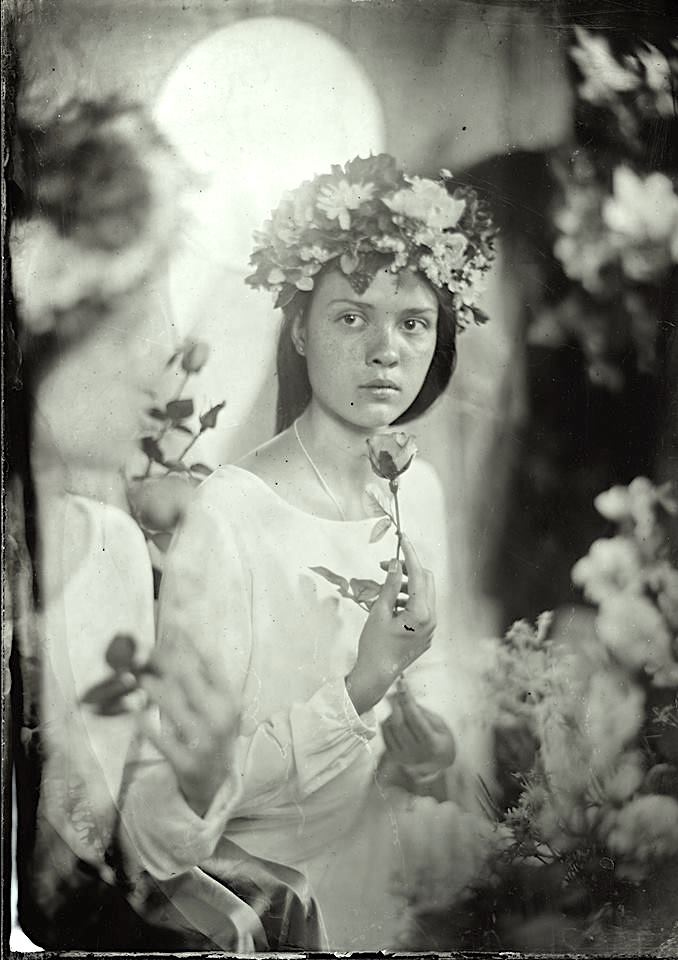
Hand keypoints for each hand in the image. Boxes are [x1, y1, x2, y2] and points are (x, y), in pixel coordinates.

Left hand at [138, 644, 238, 816]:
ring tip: (138, 677)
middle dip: (164, 659)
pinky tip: (132, 712)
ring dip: (152, 687)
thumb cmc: (212, 732)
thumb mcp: (216, 705)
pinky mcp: (185, 762)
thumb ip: (202, 676)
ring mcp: (204, 741)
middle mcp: (220, 717)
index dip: (191, 639)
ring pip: (173, 705)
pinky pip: (161, 739)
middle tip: (144, 650)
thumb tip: (178, 639)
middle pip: (188, 678)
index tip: (174, 621)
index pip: (211, 661)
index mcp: (229, 699)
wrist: (214, 782)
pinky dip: (145, 724)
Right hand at [346, 535, 435, 714]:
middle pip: (426, 582)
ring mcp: (431, 629)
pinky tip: (392, 602)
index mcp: (421, 613)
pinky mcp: (426, 634)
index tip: (403, 539)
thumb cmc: (374, 644)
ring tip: (386, 587)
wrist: (376, 675)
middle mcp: (432, 620)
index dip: (410, 555)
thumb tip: (397, 563)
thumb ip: (391, 585)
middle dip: (409, 570)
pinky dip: (409, 600)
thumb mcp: (379, 611)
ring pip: (424, 595)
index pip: (419, 575)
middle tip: (387, 566)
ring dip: (408, 585)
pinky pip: (422, 609)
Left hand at [381, 681, 455, 776]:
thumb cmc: (441, 739)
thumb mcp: (440, 725)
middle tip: (397, 691)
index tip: (401, 683)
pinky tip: (396, 719)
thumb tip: (403, 695)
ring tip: (401, 709)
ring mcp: (403, 757)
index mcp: (432, 744)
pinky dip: (387, 723)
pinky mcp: (393, 758)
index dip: (407, 699)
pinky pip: (384, 734)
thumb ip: (422, 711)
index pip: (415, 718)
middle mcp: (416, 753)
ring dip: (392, 713)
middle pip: (398, 723)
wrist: (438, 765)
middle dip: (396, 703)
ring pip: (389, 728)